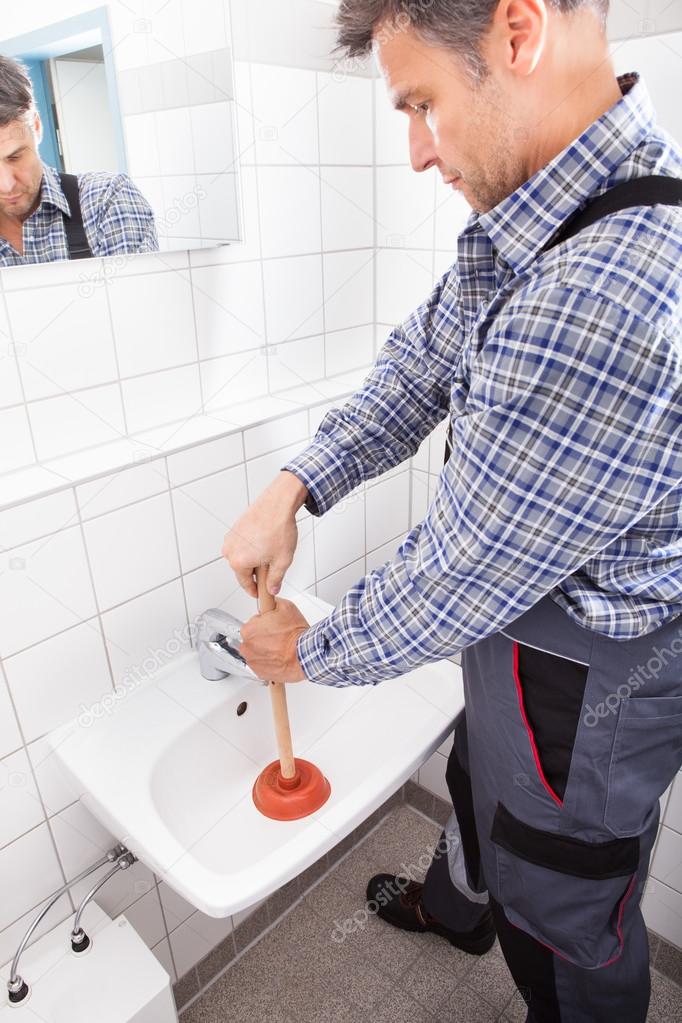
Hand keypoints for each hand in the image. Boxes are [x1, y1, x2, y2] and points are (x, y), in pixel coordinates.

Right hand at [222, 471, 308, 597]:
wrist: (279, 503)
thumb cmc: (279, 528)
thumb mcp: (282, 561)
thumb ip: (275, 579)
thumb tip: (271, 588)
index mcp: (238, 562)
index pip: (245, 584)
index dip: (255, 590)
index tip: (259, 593)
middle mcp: (230, 549)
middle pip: (242, 570)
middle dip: (256, 572)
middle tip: (272, 567)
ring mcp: (231, 537)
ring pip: (243, 556)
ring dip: (254, 558)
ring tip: (271, 550)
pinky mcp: (235, 528)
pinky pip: (243, 544)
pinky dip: (252, 546)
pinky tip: (266, 541)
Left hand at [239, 597, 308, 682]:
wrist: (305, 655)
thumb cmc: (295, 634)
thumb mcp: (285, 606)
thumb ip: (272, 602)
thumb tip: (269, 601)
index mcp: (249, 629)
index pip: (252, 624)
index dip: (264, 624)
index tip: (272, 626)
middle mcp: (247, 646)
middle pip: (252, 639)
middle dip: (263, 637)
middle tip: (278, 637)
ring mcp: (252, 661)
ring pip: (256, 652)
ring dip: (265, 650)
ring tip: (280, 648)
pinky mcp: (259, 673)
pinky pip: (261, 665)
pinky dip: (268, 662)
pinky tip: (279, 657)